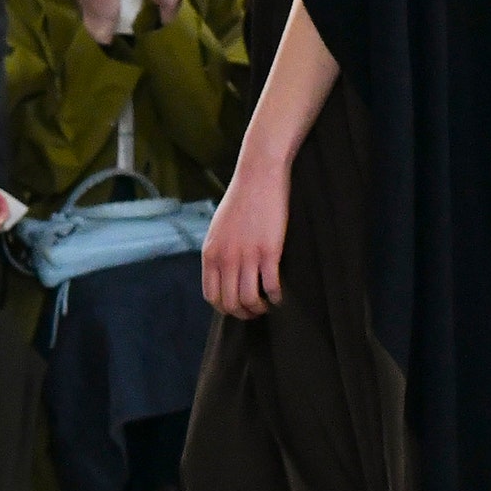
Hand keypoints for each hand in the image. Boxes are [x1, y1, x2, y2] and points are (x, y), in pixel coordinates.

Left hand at [202, 152, 288, 317]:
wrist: (258, 176)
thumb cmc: (240, 200)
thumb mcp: (218, 229)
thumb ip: (218, 252)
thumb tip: (223, 275)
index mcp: (210, 254)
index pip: (212, 296)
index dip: (225, 308)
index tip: (236, 307)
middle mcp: (225, 259)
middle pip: (230, 303)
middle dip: (243, 313)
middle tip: (255, 311)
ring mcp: (247, 256)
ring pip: (250, 299)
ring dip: (260, 308)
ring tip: (267, 305)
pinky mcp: (269, 252)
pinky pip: (271, 286)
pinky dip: (277, 297)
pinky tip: (280, 296)